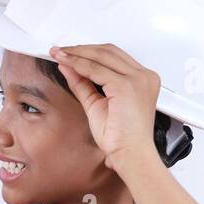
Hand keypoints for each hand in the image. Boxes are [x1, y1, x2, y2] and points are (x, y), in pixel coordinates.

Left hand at [50, 43, 161, 170]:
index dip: (88, 52)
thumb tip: (68, 67)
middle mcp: (144, 76)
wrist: (130, 155)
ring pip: (102, 56)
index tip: (69, 53)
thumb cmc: (121, 138)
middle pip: (108, 51)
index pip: (113, 56)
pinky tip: (66, 64)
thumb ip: (83, 84)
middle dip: (81, 49)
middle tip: (59, 51)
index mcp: (142, 79)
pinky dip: (79, 65)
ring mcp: (137, 79)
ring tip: (59, 55)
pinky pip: (96, 69)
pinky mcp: (126, 86)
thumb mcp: (96, 104)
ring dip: (77, 54)